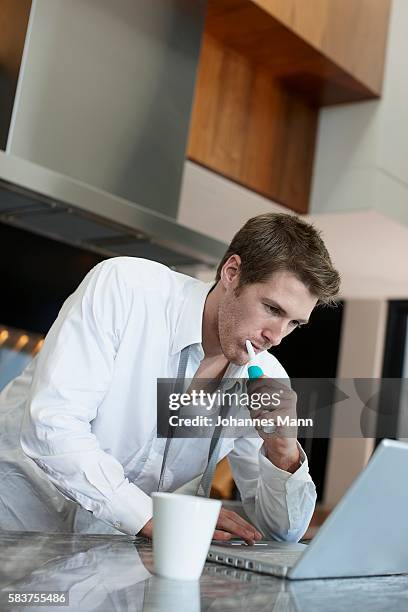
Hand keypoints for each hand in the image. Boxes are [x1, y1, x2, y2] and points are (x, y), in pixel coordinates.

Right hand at [138, 510, 261, 545]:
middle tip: (256, 537)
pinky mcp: (188, 525)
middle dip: (244, 528)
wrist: (148, 517)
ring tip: (248, 537)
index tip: (252, 532)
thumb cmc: (169, 519)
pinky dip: (217, 532)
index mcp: (204, 509)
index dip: (241, 523)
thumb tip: (223, 535)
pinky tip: (228, 536)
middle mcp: (201, 510)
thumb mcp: (191, 522)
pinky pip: (205, 529)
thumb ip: (205, 526)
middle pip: (228, 518)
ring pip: (221, 523)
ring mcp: (195, 517)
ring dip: (236, 530)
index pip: (227, 515)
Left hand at [248, 376, 299, 472]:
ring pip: (260, 403)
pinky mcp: (286, 418)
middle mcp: (289, 396)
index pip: (264, 379)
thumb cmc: (273, 423)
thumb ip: (261, 390)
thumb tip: (252, 375)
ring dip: (254, 413)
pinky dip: (258, 423)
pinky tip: (262, 426)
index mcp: (285, 390)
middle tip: (252, 409)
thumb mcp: (267, 405)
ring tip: (258, 419)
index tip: (248, 393)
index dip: (252, 386)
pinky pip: (263, 417)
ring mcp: (289, 406)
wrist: (283, 443)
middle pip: (261, 391)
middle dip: (251, 401)